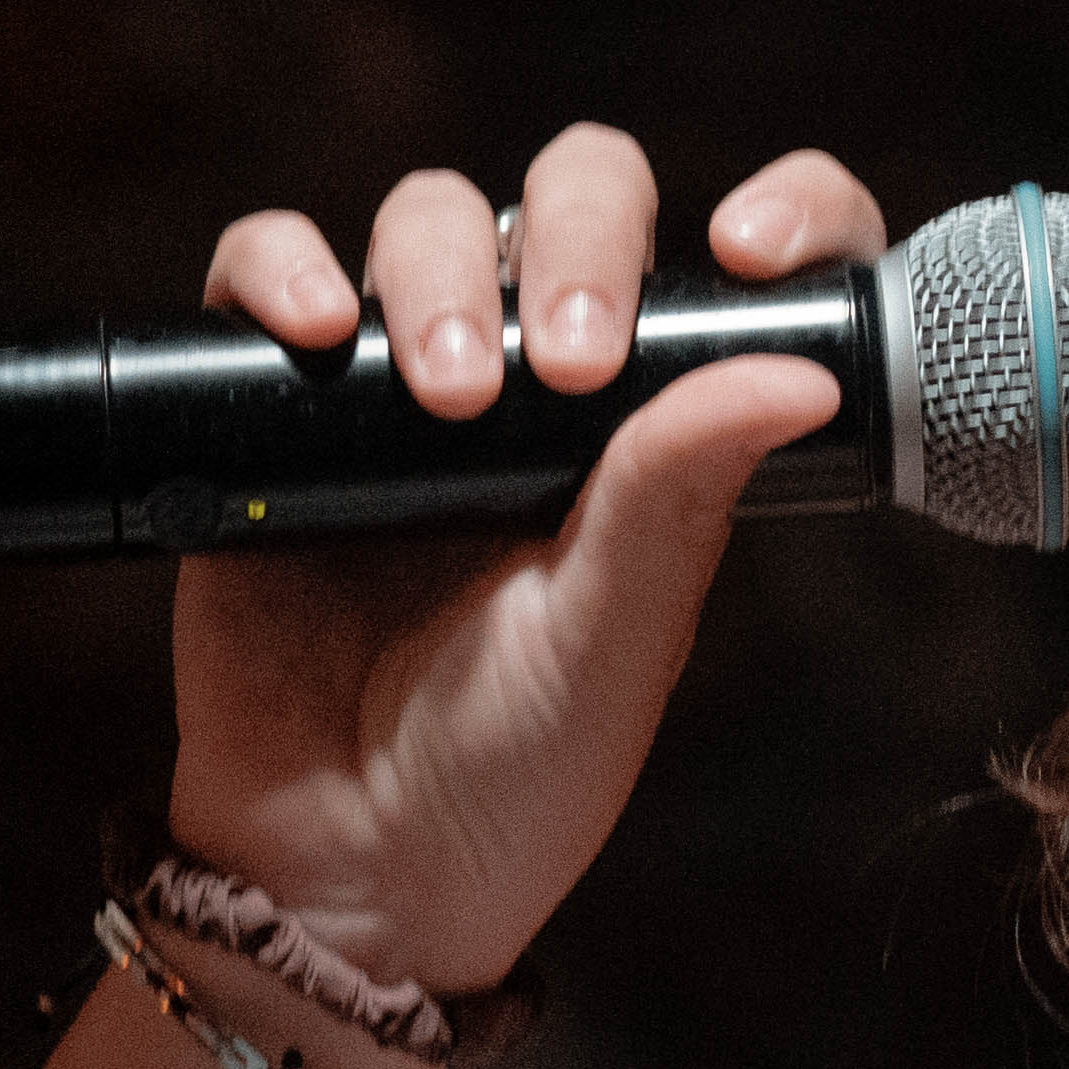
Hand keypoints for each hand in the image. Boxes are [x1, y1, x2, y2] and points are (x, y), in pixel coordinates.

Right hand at [172, 132, 888, 991]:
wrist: (348, 869)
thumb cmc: (510, 773)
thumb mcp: (613, 638)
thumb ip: (680, 495)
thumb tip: (804, 372)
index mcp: (649, 433)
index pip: (728, 274)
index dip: (773, 213)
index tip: (751, 247)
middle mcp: (534, 385)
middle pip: (569, 199)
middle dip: (576, 242)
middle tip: (560, 368)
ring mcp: (401, 384)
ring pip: (428, 215)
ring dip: (439, 266)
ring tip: (441, 395)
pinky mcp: (271, 405)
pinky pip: (264, 272)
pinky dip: (282, 267)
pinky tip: (315, 330)